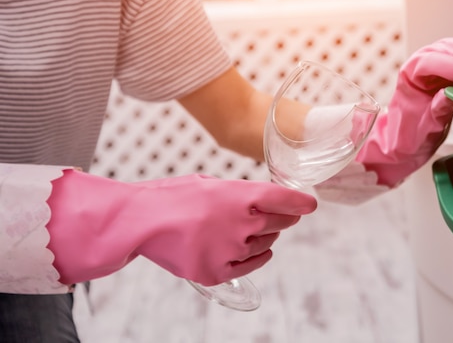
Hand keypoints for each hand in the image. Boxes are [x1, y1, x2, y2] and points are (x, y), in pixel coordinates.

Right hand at [46, 170, 316, 285]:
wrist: (140, 222)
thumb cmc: (173, 197)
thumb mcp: (210, 183)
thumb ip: (239, 194)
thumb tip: (261, 202)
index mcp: (240, 196)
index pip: (284, 200)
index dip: (300, 203)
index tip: (310, 205)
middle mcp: (241, 224)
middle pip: (279, 223)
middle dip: (286, 218)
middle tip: (287, 216)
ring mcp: (230, 250)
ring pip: (265, 244)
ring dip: (265, 236)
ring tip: (251, 229)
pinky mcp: (218, 272)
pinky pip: (250, 265)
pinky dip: (257, 257)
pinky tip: (259, 250)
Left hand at [356, 35, 452, 186]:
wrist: (406, 140)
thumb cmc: (410, 135)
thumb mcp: (425, 129)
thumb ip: (438, 110)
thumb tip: (451, 94)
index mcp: (408, 77)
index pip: (428, 63)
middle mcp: (418, 66)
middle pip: (445, 52)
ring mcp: (432, 64)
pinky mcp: (446, 67)